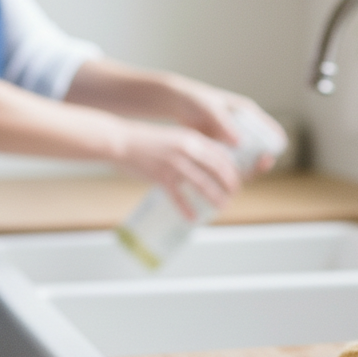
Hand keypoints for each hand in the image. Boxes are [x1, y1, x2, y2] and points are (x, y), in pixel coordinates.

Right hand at [116, 120, 241, 218]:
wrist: (122, 141)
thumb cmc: (149, 141)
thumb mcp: (176, 138)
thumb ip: (192, 149)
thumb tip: (208, 167)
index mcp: (192, 139)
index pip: (221, 156)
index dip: (232, 170)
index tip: (235, 181)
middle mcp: (187, 150)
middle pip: (217, 170)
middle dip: (229, 185)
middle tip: (232, 196)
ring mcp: (174, 164)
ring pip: (203, 185)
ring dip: (215, 198)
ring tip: (221, 206)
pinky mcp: (160, 177)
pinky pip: (178, 197)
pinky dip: (186, 209)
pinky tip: (193, 218)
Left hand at [169, 78, 286, 174]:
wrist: (177, 104)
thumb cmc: (194, 100)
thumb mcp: (210, 109)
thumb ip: (223, 123)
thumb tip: (239, 142)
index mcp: (247, 113)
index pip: (269, 128)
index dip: (277, 141)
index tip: (277, 151)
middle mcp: (244, 128)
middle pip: (261, 148)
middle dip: (263, 159)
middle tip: (262, 165)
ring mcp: (233, 140)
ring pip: (247, 158)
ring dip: (247, 168)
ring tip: (245, 173)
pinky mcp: (222, 149)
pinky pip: (231, 162)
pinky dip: (231, 169)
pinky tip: (227, 176)